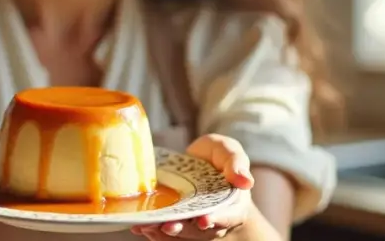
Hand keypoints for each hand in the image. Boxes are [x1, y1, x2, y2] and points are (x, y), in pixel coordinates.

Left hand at [131, 134, 254, 238]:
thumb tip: (246, 180)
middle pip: (200, 230)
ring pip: (181, 234)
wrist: (202, 165)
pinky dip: (152, 231)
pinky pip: (165, 232)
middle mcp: (214, 219)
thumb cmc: (218, 159)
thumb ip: (236, 163)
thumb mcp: (229, 152)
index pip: (228, 216)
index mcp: (232, 204)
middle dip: (184, 230)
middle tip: (169, 226)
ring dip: (163, 233)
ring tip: (147, 227)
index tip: (205, 220)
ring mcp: (193, 223)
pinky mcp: (176, 222)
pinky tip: (138, 226)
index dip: (218, 219)